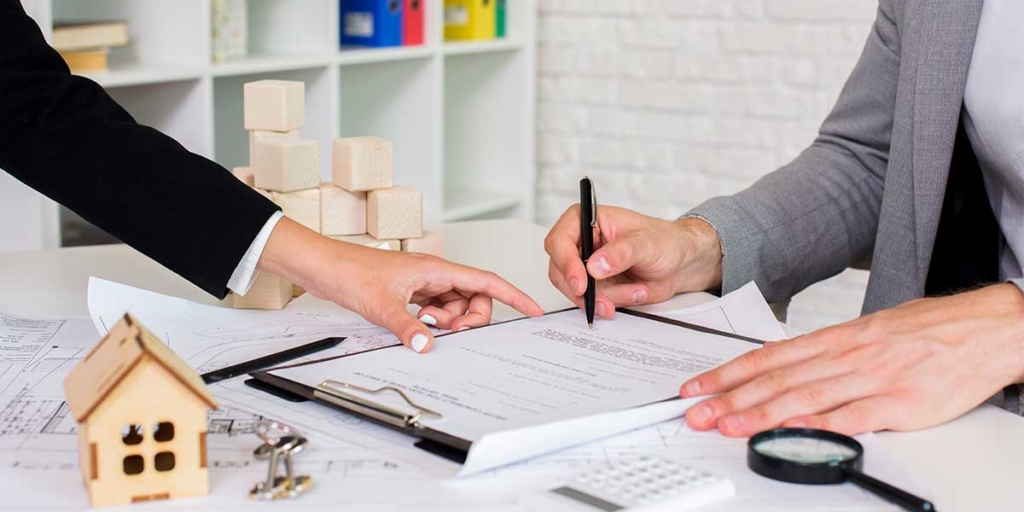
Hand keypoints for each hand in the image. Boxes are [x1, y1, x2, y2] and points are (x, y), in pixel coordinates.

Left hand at [258, 218, 543, 352]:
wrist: (322, 265)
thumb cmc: (350, 272)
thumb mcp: (381, 305)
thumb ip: (407, 328)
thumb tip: (428, 346)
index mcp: (436, 269)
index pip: (486, 281)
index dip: (513, 295)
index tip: (532, 309)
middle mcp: (434, 274)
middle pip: (474, 296)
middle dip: (470, 318)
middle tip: (448, 331)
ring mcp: (423, 283)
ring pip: (454, 305)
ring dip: (448, 321)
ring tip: (423, 326)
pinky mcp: (410, 292)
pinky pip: (435, 309)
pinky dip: (432, 321)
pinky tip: (416, 326)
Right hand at [544, 205, 722, 318]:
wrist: (680, 262)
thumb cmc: (664, 241)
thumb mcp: (646, 243)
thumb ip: (621, 253)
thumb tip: (595, 266)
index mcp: (587, 219)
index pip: (559, 240)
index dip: (565, 263)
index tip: (581, 283)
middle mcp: (581, 242)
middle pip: (560, 270)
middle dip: (584, 290)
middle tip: (604, 302)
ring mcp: (585, 266)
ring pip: (574, 290)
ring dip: (603, 298)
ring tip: (635, 292)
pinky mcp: (594, 285)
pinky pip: (590, 301)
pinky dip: (609, 304)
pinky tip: (633, 294)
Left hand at [680, 284, 1023, 436]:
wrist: (986, 327)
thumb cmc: (927, 331)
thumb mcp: (868, 332)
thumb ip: (826, 353)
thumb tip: (783, 364)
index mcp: (837, 338)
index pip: (769, 356)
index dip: (728, 372)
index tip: (698, 386)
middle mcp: (847, 355)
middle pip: (778, 377)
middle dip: (731, 395)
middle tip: (696, 410)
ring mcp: (873, 378)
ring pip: (805, 395)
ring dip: (761, 412)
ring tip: (727, 424)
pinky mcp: (901, 402)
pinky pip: (853, 415)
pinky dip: (819, 424)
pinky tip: (791, 431)